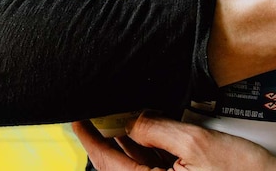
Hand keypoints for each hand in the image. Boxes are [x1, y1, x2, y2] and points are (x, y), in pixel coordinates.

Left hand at [72, 113, 275, 170]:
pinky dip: (151, 150)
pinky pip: (157, 168)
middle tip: (101, 109)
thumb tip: (132, 120)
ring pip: (139, 166)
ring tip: (125, 116)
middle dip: (111, 138)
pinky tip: (150, 130)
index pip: (108, 164)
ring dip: (131, 143)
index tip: (77, 119)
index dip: (90, 139)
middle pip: (121, 165)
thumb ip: (157, 129)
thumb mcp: (197, 142)